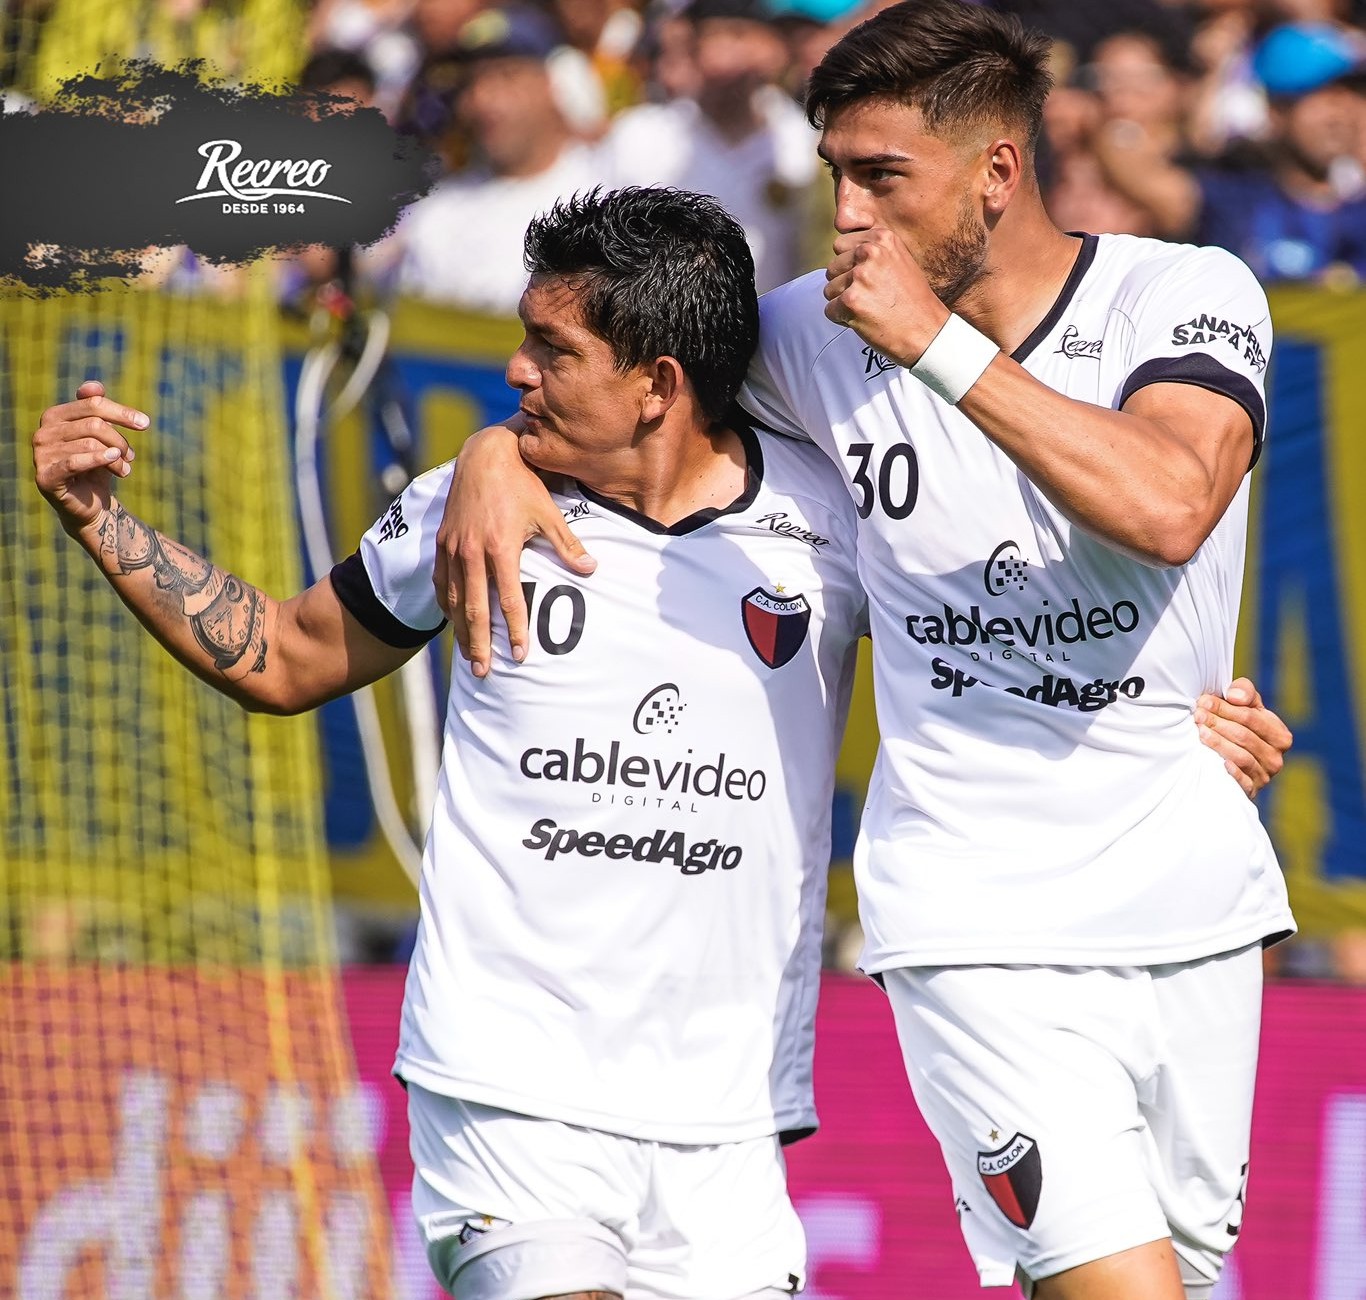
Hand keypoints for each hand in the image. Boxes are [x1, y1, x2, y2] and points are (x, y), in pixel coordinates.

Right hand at [33, 380, 148, 539]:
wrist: (90, 505)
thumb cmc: (97, 466)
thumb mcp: (102, 436)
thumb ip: (97, 408)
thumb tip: (94, 385)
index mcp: (54, 416)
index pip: (92, 404)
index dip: (122, 413)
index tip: (145, 424)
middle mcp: (43, 432)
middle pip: (94, 424)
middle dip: (120, 440)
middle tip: (131, 456)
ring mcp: (41, 455)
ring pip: (91, 444)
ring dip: (117, 458)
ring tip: (126, 469)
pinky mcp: (46, 477)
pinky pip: (75, 462)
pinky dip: (100, 460)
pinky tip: (117, 462)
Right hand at [434, 423, 595, 676]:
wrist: (484, 457)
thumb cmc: (522, 484)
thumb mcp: (548, 513)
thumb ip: (567, 545)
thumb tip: (592, 569)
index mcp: (501, 548)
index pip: (508, 600)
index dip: (515, 630)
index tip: (520, 655)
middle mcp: (472, 552)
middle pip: (474, 610)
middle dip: (479, 644)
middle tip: (484, 672)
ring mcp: (454, 549)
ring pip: (453, 600)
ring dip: (461, 631)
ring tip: (469, 656)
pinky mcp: (442, 543)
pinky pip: (441, 583)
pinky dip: (447, 606)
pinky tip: (453, 622)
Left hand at [823, 228, 948, 365]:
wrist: (927, 332)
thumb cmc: (913, 302)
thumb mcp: (899, 262)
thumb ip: (873, 252)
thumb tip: (842, 251)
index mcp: (882, 238)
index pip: (841, 245)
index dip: (850, 266)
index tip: (869, 279)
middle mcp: (869, 252)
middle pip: (832, 267)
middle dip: (844, 285)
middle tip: (871, 298)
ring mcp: (859, 276)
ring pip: (829, 290)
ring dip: (844, 303)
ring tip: (870, 309)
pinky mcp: (850, 301)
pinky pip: (829, 311)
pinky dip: (843, 320)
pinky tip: (865, 320)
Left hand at [1196, 677, 1291, 797]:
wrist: (1238, 761)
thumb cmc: (1241, 727)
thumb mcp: (1248, 706)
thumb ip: (1245, 692)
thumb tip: (1234, 697)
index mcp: (1280, 735)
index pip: (1251, 718)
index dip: (1226, 708)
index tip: (1204, 701)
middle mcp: (1276, 757)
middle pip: (1243, 736)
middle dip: (1217, 723)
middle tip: (1197, 715)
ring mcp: (1265, 775)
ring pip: (1241, 756)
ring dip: (1218, 743)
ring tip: (1199, 731)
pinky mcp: (1252, 790)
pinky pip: (1243, 781)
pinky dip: (1233, 772)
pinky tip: (1220, 763)